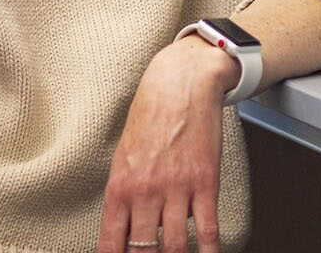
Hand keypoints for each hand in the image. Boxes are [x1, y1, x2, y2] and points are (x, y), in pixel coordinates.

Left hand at [99, 38, 237, 252]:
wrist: (181, 84)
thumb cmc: (151, 116)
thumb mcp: (124, 157)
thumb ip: (125, 195)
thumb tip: (128, 229)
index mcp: (120, 186)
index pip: (111, 243)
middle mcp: (145, 191)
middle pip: (143, 251)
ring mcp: (176, 188)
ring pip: (174, 246)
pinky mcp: (205, 182)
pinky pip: (207, 229)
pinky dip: (208, 251)